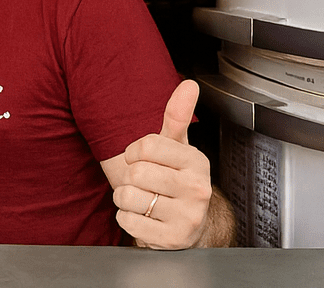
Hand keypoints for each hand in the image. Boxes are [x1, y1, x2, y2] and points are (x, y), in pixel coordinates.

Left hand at [113, 80, 212, 248]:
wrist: (187, 226)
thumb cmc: (175, 180)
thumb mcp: (177, 147)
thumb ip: (178, 116)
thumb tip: (188, 84)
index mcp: (196, 162)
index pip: (147, 146)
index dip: (133, 152)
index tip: (140, 159)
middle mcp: (197, 189)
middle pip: (135, 173)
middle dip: (130, 178)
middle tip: (145, 184)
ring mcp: (187, 216)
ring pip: (127, 196)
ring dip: (126, 198)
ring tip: (145, 200)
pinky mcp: (172, 239)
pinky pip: (126, 220)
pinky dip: (127, 218)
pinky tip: (145, 217)